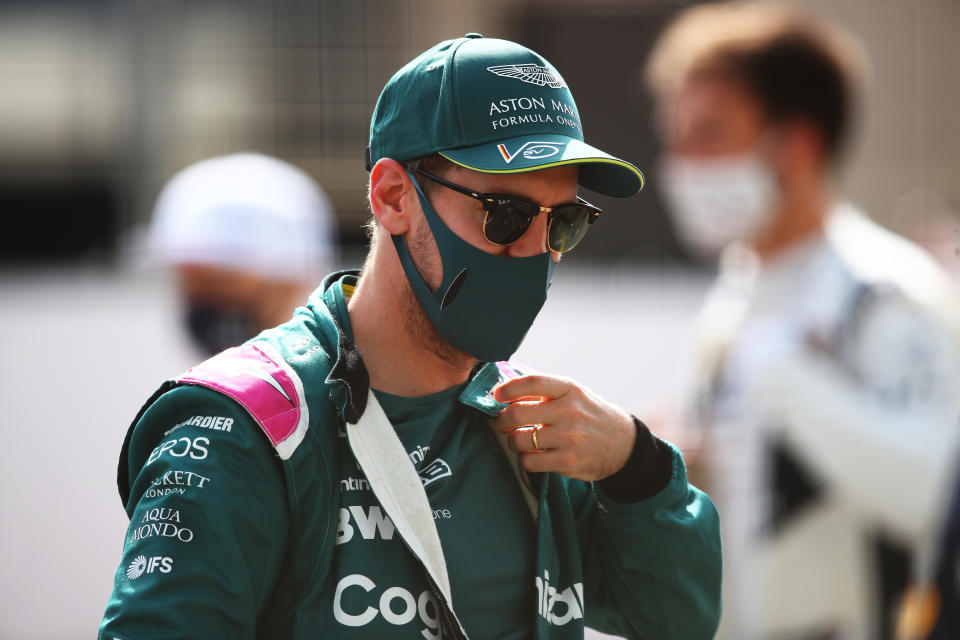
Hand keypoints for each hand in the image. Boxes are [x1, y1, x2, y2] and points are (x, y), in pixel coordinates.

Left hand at [492, 374, 636, 481]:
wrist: (623, 444)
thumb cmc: (590, 416)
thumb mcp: (574, 395)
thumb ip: (544, 392)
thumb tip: (504, 391)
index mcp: (569, 389)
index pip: (531, 382)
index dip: (508, 388)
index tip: (497, 395)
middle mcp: (569, 411)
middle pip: (517, 413)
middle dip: (502, 419)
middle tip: (503, 422)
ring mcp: (569, 438)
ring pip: (518, 440)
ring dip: (513, 441)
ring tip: (521, 440)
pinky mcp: (568, 462)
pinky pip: (529, 461)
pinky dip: (525, 459)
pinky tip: (533, 455)